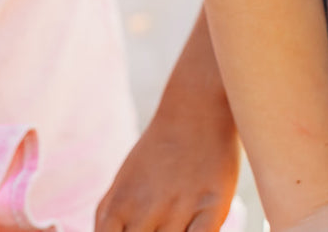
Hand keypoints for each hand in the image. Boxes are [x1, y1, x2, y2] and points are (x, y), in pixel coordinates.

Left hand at [95, 98, 238, 231]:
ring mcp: (180, 208)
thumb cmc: (160, 149)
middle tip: (158, 230)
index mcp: (116, 208)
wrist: (197, 108)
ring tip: (175, 226)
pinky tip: (195, 229)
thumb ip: (112, 218)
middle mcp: (144, 211)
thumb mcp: (124, 182)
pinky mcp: (215, 204)